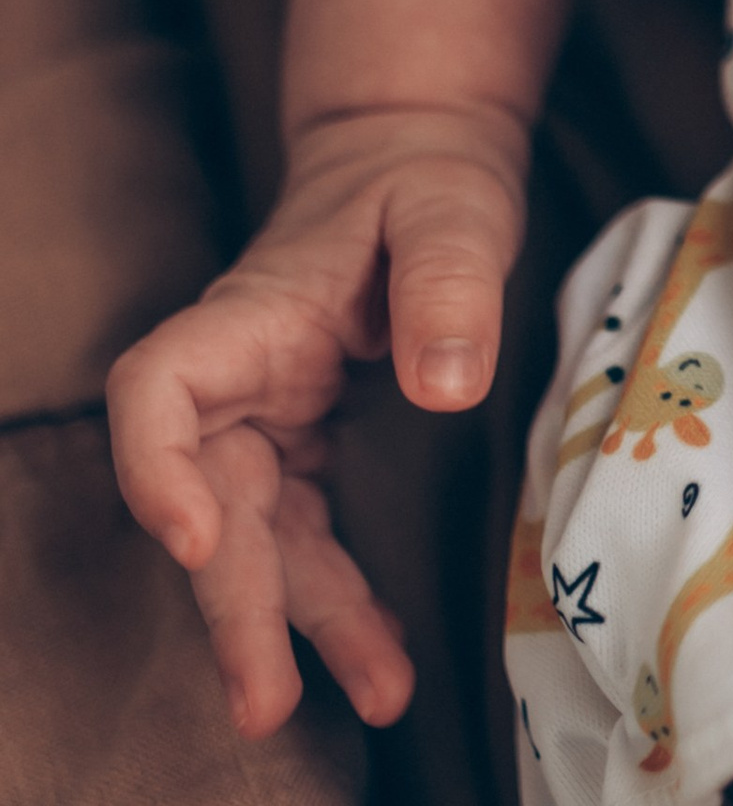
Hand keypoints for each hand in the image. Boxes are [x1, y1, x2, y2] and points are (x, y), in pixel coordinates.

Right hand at [107, 101, 525, 738]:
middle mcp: (241, 376)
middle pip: (207, 496)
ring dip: (294, 623)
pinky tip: (383, 660)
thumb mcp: (452, 205)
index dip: (155, 468)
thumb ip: (448, 281)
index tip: (191, 536)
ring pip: (256, 536)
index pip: (158, 389)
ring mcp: (266, 417)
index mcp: (251, 313)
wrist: (416, 157)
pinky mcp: (301, 444)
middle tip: (263, 699)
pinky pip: (303, 534)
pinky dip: (336, 597)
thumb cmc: (424, 174)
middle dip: (234, 601)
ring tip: (375, 694)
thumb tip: (449, 386)